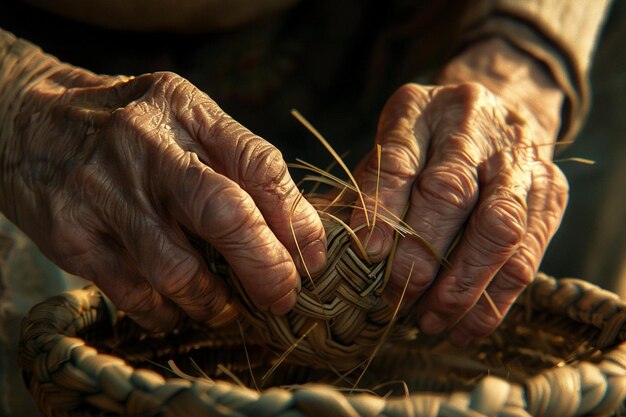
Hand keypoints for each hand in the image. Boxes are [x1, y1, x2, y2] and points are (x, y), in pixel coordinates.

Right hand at [0, 68, 326, 329]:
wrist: (27, 122)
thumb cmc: (127, 125)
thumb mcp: (182, 116)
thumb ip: (234, 158)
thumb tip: (293, 224)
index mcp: (185, 111)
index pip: (258, 165)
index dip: (296, 219)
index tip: (314, 256)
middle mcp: (146, 148)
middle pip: (224, 214)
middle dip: (266, 266)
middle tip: (284, 295)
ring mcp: (105, 193)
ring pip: (177, 268)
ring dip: (213, 300)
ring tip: (226, 307)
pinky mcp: (72, 236)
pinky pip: (133, 293)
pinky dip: (166, 312)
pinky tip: (177, 309)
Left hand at [351, 39, 567, 344]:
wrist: (497, 110)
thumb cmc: (427, 140)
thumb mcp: (389, 147)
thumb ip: (369, 187)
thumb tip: (342, 248)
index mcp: (421, 109)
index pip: (399, 159)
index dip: (382, 207)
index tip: (366, 253)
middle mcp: (473, 125)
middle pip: (451, 191)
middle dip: (421, 254)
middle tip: (396, 297)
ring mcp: (519, 158)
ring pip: (498, 226)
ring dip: (462, 285)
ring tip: (431, 322)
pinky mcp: (551, 192)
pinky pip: (528, 254)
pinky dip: (495, 299)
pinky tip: (466, 328)